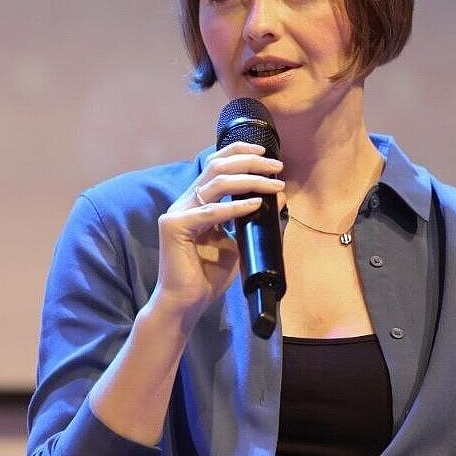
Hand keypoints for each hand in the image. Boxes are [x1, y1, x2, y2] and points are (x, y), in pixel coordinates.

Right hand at [151, 142, 284, 318]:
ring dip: (250, 180)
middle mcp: (186, 202)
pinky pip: (210, 213)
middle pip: (217, 167)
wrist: (187, 302)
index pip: (216, 164)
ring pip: (216, 183)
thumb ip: (256, 219)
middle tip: (277, 167)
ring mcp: (178, 212)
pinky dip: (235, 207)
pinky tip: (256, 205)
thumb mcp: (241, 242)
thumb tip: (281, 197)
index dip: (239, 152)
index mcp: (197, 201)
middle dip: (250, 162)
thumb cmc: (209, 275)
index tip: (266, 154)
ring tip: (274, 185)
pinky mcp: (175, 227)